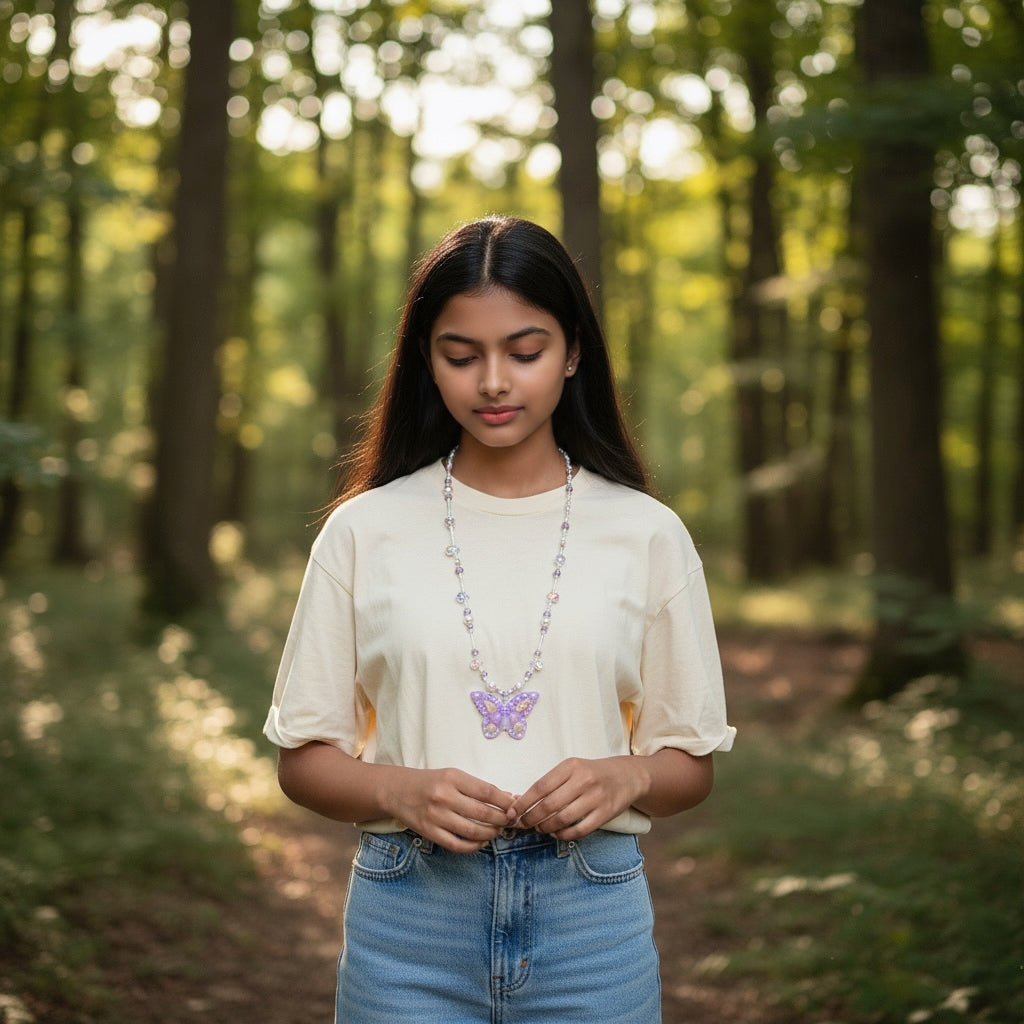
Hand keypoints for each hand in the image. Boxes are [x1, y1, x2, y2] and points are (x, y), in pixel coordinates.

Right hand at [385, 766, 515, 853]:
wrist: (397, 790)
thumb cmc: (430, 782)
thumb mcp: (453, 776)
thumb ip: (477, 787)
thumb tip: (507, 798)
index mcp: (452, 778)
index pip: (486, 791)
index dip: (504, 801)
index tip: (514, 806)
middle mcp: (444, 796)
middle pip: (482, 812)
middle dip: (501, 819)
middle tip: (509, 821)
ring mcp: (436, 816)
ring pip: (472, 830)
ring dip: (490, 833)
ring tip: (497, 831)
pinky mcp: (429, 832)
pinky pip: (457, 845)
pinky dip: (473, 846)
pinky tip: (481, 841)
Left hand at [508, 756, 645, 840]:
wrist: (627, 776)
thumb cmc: (592, 772)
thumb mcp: (572, 768)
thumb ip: (552, 782)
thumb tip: (523, 801)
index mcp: (571, 766)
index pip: (540, 786)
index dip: (523, 802)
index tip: (512, 812)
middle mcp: (584, 780)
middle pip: (549, 805)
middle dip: (531, 818)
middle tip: (522, 824)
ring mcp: (596, 798)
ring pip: (563, 819)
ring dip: (546, 827)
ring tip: (539, 828)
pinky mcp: (605, 814)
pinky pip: (580, 830)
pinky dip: (564, 835)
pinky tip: (556, 833)